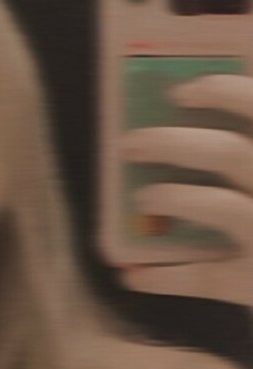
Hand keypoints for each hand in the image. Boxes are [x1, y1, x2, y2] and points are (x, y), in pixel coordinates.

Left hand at [118, 74, 252, 307]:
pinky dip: (162, 276)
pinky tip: (131, 273)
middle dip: (173, 144)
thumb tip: (172, 122)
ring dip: (174, 199)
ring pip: (222, 207)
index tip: (179, 90)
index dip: (223, 91)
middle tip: (131, 144)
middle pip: (230, 153)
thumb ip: (237, 152)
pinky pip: (204, 277)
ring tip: (142, 197)